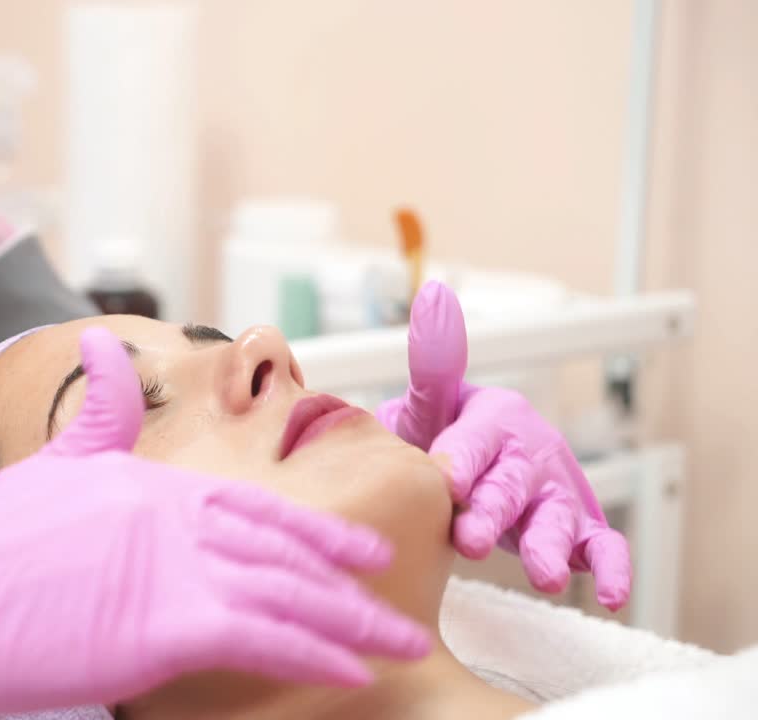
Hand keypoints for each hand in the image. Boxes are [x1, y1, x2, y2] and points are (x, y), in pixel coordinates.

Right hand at [0, 327, 429, 719]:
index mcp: (148, 482)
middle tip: (404, 597)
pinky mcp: (159, 624)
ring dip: (352, 623)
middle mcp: (169, 512)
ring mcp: (167, 566)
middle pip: (280, 546)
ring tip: (399, 644)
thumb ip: (97, 415)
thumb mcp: (44, 470)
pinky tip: (352, 671)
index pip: (250, 505)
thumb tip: (104, 340)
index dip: (312, 529)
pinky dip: (313, 653)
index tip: (358, 551)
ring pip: (285, 592)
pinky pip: (261, 638)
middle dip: (348, 577)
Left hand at [377, 281, 631, 610]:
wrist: (461, 470)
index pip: (477, 439)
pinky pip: (602, 547)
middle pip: (513, 484)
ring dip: (549, 546)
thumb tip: (433, 298)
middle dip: (494, 512)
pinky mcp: (577, 526)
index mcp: (494, 417)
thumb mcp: (431, 403)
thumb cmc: (443, 436)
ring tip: (544, 577)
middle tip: (469, 539)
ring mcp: (556, 490)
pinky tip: (612, 596)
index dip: (462, 461)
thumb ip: (433, 365)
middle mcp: (531, 450)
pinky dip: (612, 569)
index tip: (445, 481)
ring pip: (557, 518)